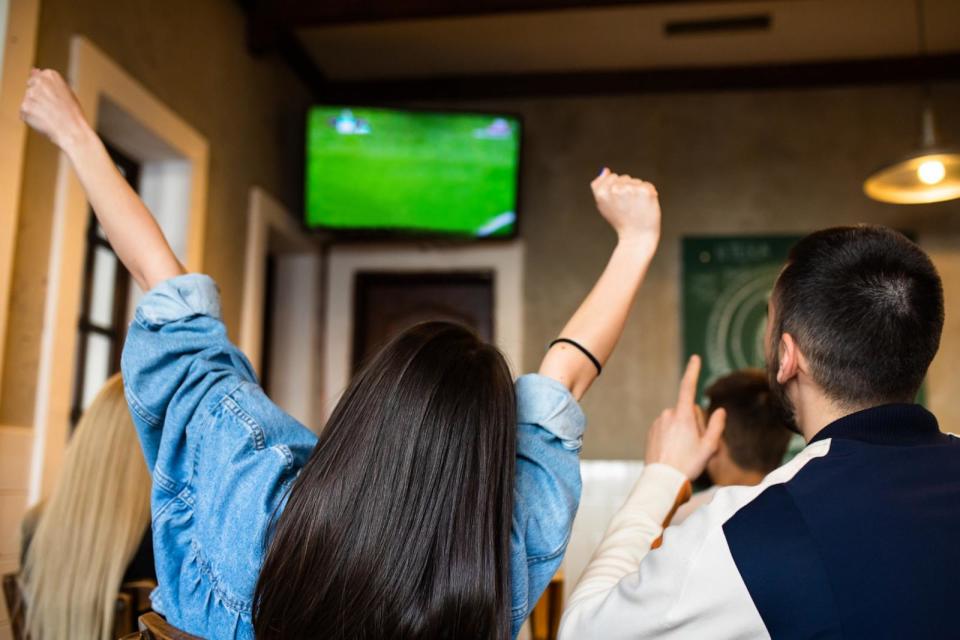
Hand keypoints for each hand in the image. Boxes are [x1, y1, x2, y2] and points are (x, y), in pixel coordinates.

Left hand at [20, 68, 90, 151]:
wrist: (72, 131)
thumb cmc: (72, 113)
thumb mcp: (65, 91)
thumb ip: (49, 81)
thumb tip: (33, 70)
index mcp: (50, 75)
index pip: (38, 79)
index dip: (46, 92)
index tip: (55, 100)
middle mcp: (38, 82)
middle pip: (31, 89)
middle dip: (38, 98)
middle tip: (53, 109)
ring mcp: (30, 95)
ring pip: (28, 102)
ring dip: (35, 109)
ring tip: (50, 117)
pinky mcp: (24, 108)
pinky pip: (24, 113)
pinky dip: (31, 118)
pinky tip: (44, 122)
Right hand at [590, 168, 660, 250]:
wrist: (637, 236)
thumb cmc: (620, 221)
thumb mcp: (603, 205)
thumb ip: (598, 186)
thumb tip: (606, 170)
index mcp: (602, 192)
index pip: (611, 176)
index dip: (616, 189)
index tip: (617, 203)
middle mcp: (615, 189)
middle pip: (624, 178)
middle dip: (627, 189)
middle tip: (627, 207)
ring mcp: (631, 189)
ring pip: (636, 181)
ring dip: (637, 192)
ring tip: (636, 207)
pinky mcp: (645, 191)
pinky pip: (647, 185)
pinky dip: (648, 194)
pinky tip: (644, 206)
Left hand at [644, 355, 725, 479]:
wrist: (662, 480)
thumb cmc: (689, 464)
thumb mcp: (710, 447)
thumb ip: (716, 426)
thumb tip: (719, 410)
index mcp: (683, 416)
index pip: (688, 387)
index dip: (692, 371)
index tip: (695, 358)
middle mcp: (668, 415)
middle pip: (688, 410)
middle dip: (694, 421)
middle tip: (696, 444)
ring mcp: (658, 423)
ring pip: (677, 420)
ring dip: (683, 430)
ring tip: (684, 452)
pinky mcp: (652, 431)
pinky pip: (667, 428)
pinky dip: (672, 436)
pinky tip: (674, 452)